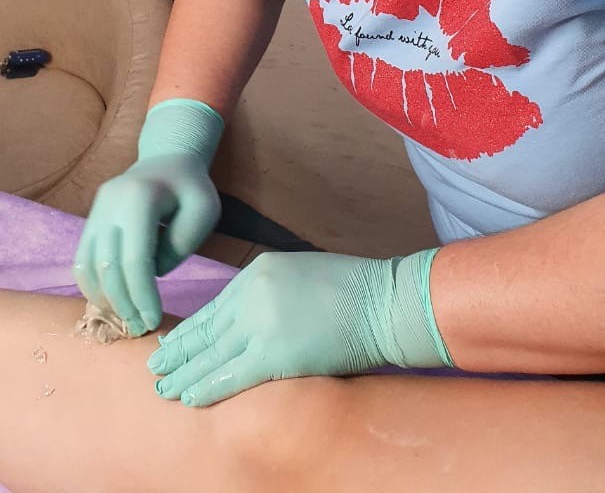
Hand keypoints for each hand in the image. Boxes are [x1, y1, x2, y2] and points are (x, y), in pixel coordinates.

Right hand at [72, 153, 221, 335]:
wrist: (167, 160)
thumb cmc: (190, 189)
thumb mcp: (204, 210)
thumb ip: (181, 243)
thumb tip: (152, 273)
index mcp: (140, 197)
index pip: (135, 259)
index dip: (143, 295)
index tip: (154, 319)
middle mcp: (110, 203)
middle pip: (108, 267)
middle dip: (124, 303)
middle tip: (140, 327)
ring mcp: (96, 211)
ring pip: (87, 266)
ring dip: (105, 299)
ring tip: (126, 320)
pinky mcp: (90, 220)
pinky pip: (81, 260)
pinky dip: (92, 287)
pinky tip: (111, 302)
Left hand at [146, 246, 451, 406]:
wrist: (384, 301)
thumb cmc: (354, 290)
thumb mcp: (300, 276)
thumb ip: (269, 295)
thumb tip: (247, 323)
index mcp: (258, 272)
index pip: (215, 307)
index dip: (191, 329)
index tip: (171, 343)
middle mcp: (252, 293)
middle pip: (207, 330)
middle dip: (179, 352)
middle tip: (154, 368)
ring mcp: (262, 322)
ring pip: (212, 355)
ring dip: (185, 374)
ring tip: (163, 389)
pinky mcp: (275, 352)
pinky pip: (232, 374)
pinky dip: (207, 387)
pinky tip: (189, 398)